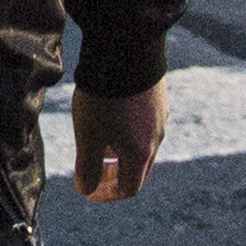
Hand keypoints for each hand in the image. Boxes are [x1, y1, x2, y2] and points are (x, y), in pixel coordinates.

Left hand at [72, 81, 164, 203]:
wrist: (126, 51)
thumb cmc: (104, 98)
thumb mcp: (88, 136)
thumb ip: (87, 167)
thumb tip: (85, 190)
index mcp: (141, 153)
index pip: (129, 188)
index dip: (108, 194)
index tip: (90, 190)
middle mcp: (156, 138)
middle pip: (139, 168)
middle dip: (116, 174)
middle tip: (95, 170)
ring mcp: (160, 116)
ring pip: (143, 144)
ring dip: (122, 151)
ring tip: (101, 141)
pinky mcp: (158, 96)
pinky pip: (146, 123)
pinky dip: (129, 131)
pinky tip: (113, 115)